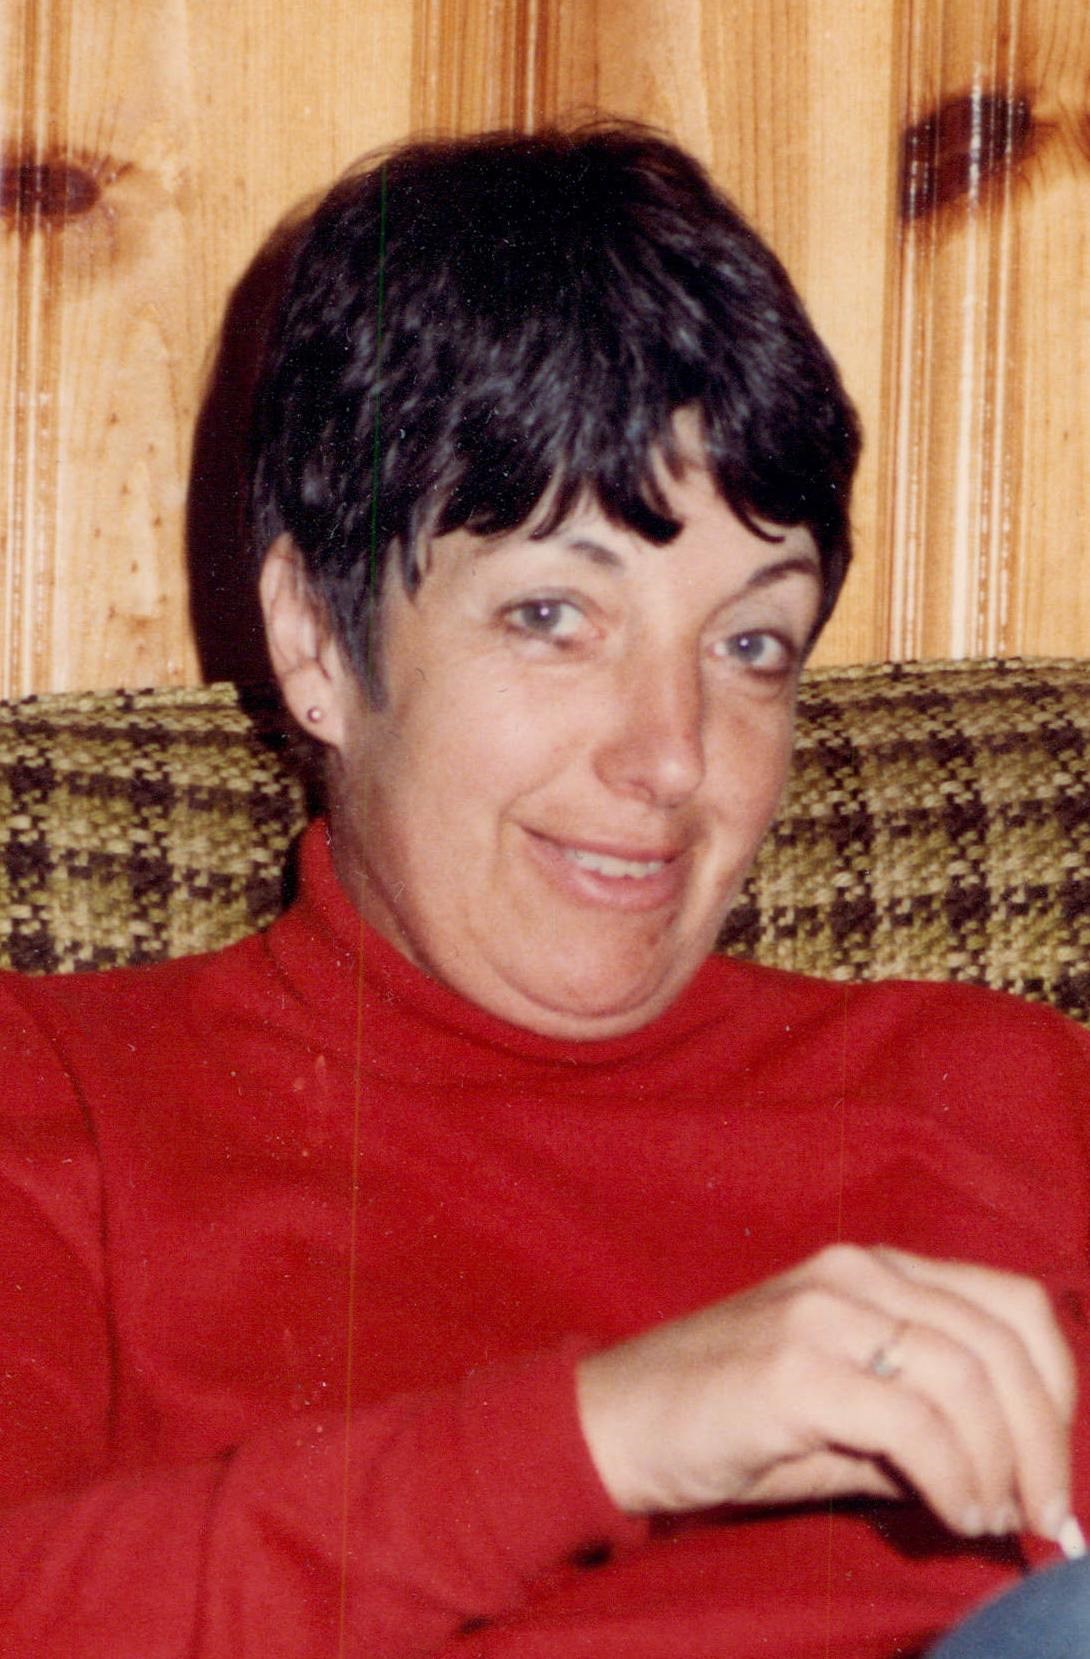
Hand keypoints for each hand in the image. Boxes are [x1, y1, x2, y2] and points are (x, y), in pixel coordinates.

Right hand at [576, 1243, 1076, 1543]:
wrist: (613, 1423)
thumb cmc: (729, 1421)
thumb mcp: (843, 1407)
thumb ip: (924, 1417)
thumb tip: (1015, 1474)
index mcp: (872, 1268)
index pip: (1010, 1303)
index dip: (1055, 1387)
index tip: (1051, 1467)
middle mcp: (854, 1272)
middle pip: (1001, 1342)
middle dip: (1041, 1441)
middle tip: (1039, 1513)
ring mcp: (821, 1312)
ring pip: (968, 1378)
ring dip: (1001, 1465)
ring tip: (991, 1517)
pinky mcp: (793, 1369)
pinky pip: (913, 1423)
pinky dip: (953, 1477)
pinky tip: (951, 1512)